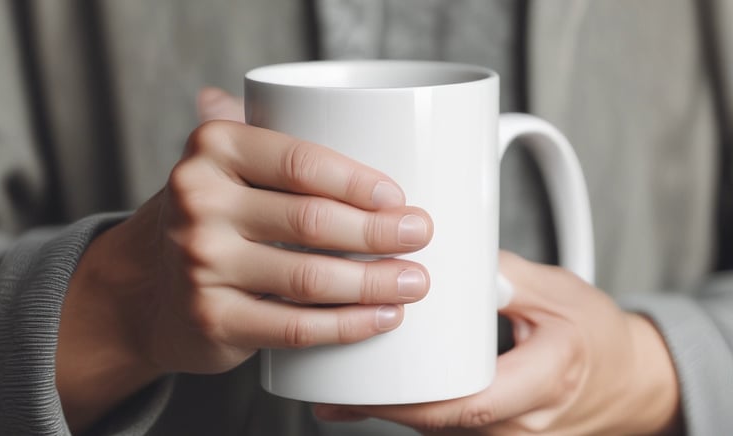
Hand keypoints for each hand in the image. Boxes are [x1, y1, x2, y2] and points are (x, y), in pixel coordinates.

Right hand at [56, 88, 432, 430]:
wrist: (145, 286)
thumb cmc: (210, 216)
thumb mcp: (223, 164)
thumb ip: (263, 126)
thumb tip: (325, 96)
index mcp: (213, 150)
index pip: (301, 162)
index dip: (360, 182)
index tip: (399, 197)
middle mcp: (199, 203)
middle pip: (312, 221)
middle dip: (380, 232)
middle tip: (420, 235)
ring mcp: (201, 265)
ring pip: (310, 278)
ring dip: (376, 282)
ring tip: (414, 280)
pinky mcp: (212, 319)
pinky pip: (294, 327)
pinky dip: (347, 326)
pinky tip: (382, 318)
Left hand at [315, 252, 680, 435]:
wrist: (629, 378)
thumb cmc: (598, 335)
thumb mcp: (560, 293)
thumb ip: (507, 275)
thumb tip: (452, 258)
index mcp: (546, 379)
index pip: (471, 404)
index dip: (414, 403)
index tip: (367, 390)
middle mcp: (526, 421)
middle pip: (444, 423)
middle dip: (387, 412)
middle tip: (334, 394)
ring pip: (444, 431)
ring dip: (397, 414)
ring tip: (346, 391)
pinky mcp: (502, 434)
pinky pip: (453, 429)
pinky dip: (418, 413)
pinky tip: (386, 398)